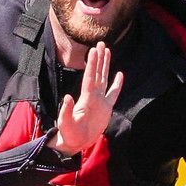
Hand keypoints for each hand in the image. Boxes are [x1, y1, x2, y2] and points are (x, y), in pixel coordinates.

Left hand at [51, 42, 122, 156]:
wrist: (75, 143)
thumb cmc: (68, 134)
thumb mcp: (65, 124)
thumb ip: (66, 111)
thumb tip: (68, 97)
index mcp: (86, 98)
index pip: (90, 77)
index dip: (92, 64)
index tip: (93, 50)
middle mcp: (93, 96)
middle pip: (97, 73)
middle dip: (99, 58)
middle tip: (101, 43)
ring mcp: (100, 101)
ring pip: (104, 79)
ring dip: (105, 65)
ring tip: (107, 51)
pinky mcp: (106, 108)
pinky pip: (113, 93)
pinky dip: (117, 84)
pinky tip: (120, 74)